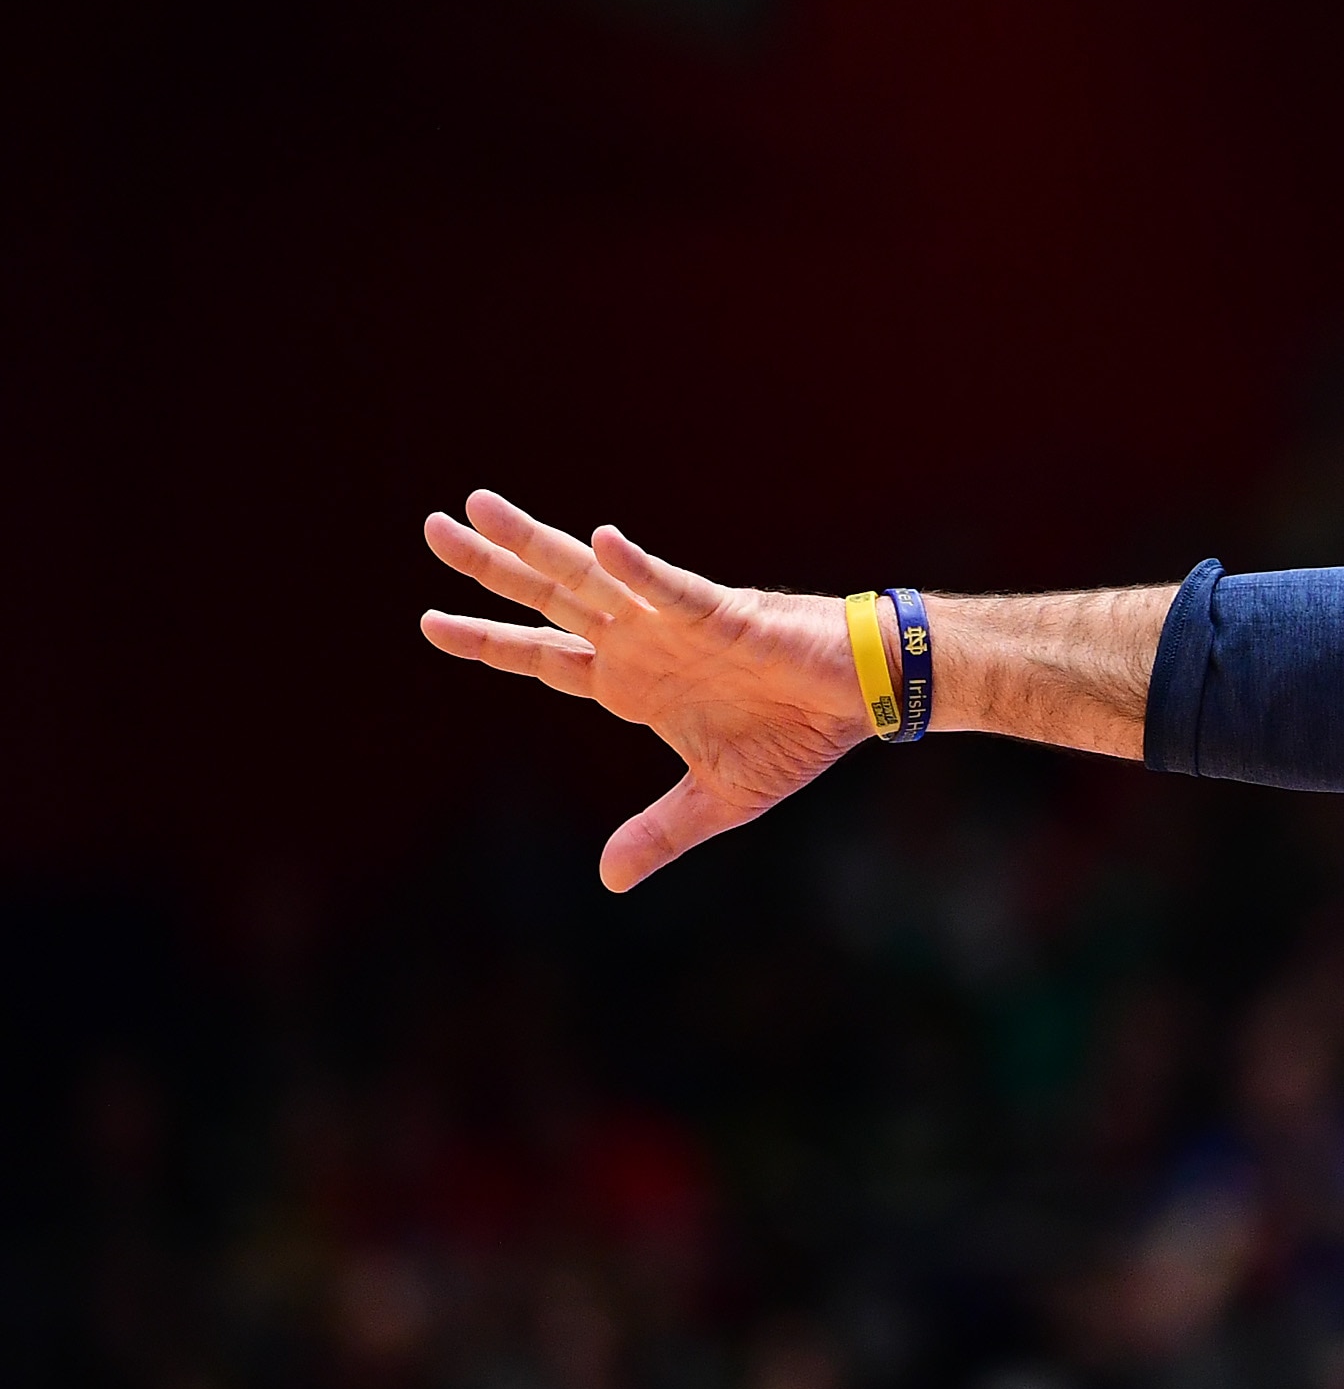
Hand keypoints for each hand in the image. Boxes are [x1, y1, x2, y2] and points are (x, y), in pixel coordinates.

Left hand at [420, 490, 868, 890]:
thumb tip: (611, 880)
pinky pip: (675, 589)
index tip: (431, 622)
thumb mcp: (719, 799)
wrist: (866, 699)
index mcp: (633, 682)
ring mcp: (676, 623)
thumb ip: (660, 832)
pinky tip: (602, 542)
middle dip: (491, 567)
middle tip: (433, 529)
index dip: (489, 641)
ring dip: (538, 545)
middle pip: (550, 598)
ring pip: (592, 578)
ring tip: (479, 507)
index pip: (544, 656)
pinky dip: (640, 570)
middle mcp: (642, 642)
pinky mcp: (726, 615)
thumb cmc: (798, 734)